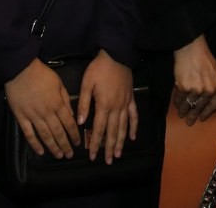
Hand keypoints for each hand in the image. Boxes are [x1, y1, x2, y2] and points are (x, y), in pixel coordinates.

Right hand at [6, 58, 79, 158]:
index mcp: (57, 104)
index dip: (74, 134)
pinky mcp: (21, 117)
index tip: (77, 143)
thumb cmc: (41, 74)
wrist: (20, 70)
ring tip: (59, 156)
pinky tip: (40, 151)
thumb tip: (71, 114)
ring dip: (53, 147)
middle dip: (65, 145)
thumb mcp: (59, 83)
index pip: (69, 123)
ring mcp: (33, 116)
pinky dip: (34, 144)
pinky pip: (28, 134)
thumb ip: (66, 99)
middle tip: (69, 155)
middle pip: (58, 132)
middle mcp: (47, 113)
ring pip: (45, 136)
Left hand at [78, 49, 136, 163]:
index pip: (99, 129)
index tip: (92, 156)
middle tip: (109, 161)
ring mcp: (125, 104)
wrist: (116, 55)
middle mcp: (116, 108)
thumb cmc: (99, 68)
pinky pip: (134, 116)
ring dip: (121, 142)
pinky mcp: (130, 99)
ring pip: (124, 127)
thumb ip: (84, 103)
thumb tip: (81, 122)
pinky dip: (134, 127)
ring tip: (119, 154)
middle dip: (110, 148)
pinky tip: (133, 137)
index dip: (95, 143)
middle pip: (113, 132)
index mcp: (103, 105)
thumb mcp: (86, 83)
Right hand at [172, 35, 215, 124]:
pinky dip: (178, 102)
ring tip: (181, 114)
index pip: (214, 105)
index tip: (201, 118)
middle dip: (194, 115)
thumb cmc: (204, 58)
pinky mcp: (184, 87)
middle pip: (200, 107)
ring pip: (189, 104)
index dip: (207, 113)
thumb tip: (210, 97)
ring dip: (184, 110)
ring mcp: (196, 89)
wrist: (191, 48)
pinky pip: (180, 98)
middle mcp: (209, 90)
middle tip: (189, 122)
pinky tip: (177, 104)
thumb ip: (214, 85)